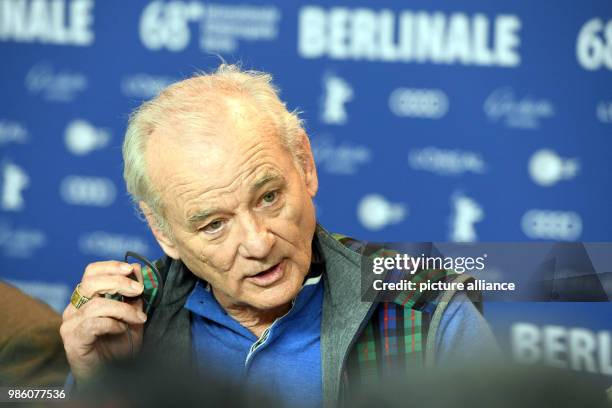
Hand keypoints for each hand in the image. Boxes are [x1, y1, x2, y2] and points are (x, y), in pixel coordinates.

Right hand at [60, 261, 147, 380]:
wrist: (111, 374)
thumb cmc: (120, 345)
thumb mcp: (133, 315)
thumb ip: (134, 295)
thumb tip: (137, 268)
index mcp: (86, 298)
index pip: (91, 272)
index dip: (110, 267)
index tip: (130, 269)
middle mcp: (74, 307)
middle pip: (91, 282)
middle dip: (119, 282)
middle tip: (138, 290)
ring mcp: (70, 323)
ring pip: (97, 304)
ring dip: (123, 309)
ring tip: (138, 318)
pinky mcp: (72, 339)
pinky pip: (93, 324)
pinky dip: (112, 324)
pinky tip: (122, 330)